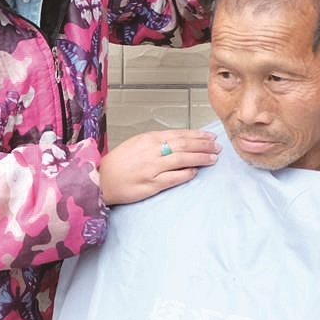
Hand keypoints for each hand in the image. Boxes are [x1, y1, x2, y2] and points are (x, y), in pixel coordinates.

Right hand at [99, 129, 219, 205]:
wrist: (102, 180)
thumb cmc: (119, 162)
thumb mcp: (137, 144)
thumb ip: (157, 142)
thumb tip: (180, 142)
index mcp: (148, 139)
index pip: (178, 134)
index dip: (197, 135)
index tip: (209, 136)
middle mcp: (151, 151)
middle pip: (183, 145)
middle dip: (203, 145)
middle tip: (217, 146)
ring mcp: (151, 168)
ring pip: (181, 159)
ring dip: (200, 158)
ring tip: (212, 158)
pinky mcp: (150, 184)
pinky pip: (173, 178)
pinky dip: (186, 174)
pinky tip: (196, 172)